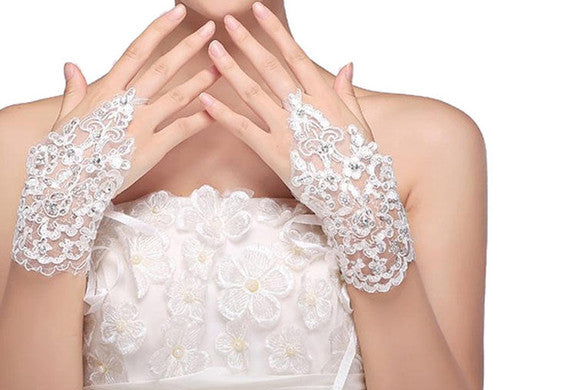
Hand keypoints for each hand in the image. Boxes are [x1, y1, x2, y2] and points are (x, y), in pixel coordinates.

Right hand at [56, 4, 218, 192]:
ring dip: (203, 80)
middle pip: (163, 68)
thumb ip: (74, 90)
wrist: (66, 186)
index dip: (159, 29)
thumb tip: (71, 66)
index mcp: (106, 91)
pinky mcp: (152, 149)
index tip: (177, 11)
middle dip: (189, 46)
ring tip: (222, 66)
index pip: (137, 51)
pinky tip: (218, 109)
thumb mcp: (65, 117)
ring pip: (178, 96)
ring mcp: (141, 126)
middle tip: (210, 30)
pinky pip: (182, 130)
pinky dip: (201, 118)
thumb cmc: (64, 153)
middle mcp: (126, 104)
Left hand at [198, 2, 414, 292]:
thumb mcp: (358, 122)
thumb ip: (347, 92)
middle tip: (227, 22)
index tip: (259, 11)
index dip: (275, 32)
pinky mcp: (272, 153)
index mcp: (324, 97)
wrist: (356, 196)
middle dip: (247, 43)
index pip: (295, 56)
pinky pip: (243, 128)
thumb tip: (346, 64)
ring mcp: (286, 130)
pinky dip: (222, 113)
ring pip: (252, 93)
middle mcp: (303, 109)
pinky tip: (205, 98)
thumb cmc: (359, 160)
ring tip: (212, 50)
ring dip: (230, 70)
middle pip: (269, 68)